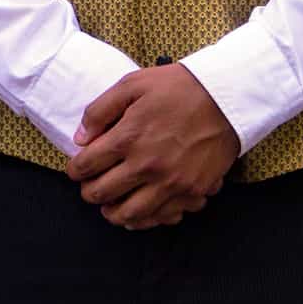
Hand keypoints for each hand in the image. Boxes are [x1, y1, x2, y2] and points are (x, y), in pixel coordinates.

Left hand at [68, 65, 238, 228]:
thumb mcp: (133, 84)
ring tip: (111, 204)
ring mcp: (170, 182)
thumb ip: (100, 110)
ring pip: (128, 215)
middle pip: (101, 194)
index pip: (85, 166)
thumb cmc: (180, 87)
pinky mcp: (192, 191)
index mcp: (128, 137)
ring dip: (113, 212)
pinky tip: (140, 211)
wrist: (228, 97)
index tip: (77, 168)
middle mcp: (146, 165)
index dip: (75, 170)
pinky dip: (146, 219)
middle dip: (89, 191)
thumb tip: (81, 139)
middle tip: (91, 185)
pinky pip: (161, 217)